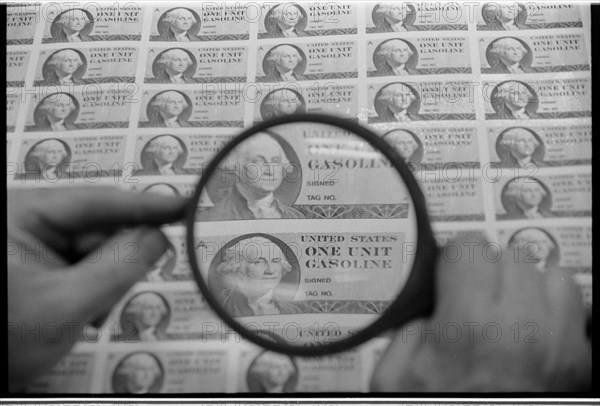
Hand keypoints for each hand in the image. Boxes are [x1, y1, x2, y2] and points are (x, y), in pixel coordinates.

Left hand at [8, 187, 186, 391]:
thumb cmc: (2, 339)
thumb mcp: (65, 305)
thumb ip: (118, 268)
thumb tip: (159, 236)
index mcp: (22, 213)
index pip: (98, 201)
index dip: (148, 204)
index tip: (187, 206)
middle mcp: (29, 220)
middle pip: (101, 228)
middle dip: (118, 262)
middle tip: (112, 293)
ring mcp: (34, 242)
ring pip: (99, 250)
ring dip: (106, 283)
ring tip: (88, 313)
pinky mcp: (42, 261)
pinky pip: (87, 265)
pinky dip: (95, 289)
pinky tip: (82, 311)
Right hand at [371, 234, 590, 391]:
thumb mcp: (395, 375)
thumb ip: (405, 327)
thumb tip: (428, 300)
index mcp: (469, 326)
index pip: (470, 247)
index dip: (454, 260)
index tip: (451, 274)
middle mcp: (522, 328)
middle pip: (510, 255)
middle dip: (488, 271)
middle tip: (473, 298)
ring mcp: (560, 343)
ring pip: (549, 274)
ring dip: (526, 285)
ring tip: (506, 311)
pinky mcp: (581, 360)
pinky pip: (573, 305)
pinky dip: (553, 307)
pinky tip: (532, 328)